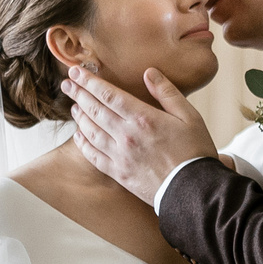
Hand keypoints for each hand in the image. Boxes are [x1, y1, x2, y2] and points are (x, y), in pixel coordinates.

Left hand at [65, 65, 217, 203]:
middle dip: (79, 94)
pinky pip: (94, 156)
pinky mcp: (120, 173)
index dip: (89, 82)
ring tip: (73, 106)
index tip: (76, 72)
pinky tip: (79, 135)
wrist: (194, 191)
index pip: (108, 95)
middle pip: (95, 110)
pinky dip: (83, 144)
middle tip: (67, 84)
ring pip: (91, 131)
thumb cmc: (195, 153)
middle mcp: (127, 135)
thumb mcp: (189, 116)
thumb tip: (149, 73)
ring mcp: (120, 156)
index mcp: (143, 118)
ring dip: (80, 117)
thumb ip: (167, 93)